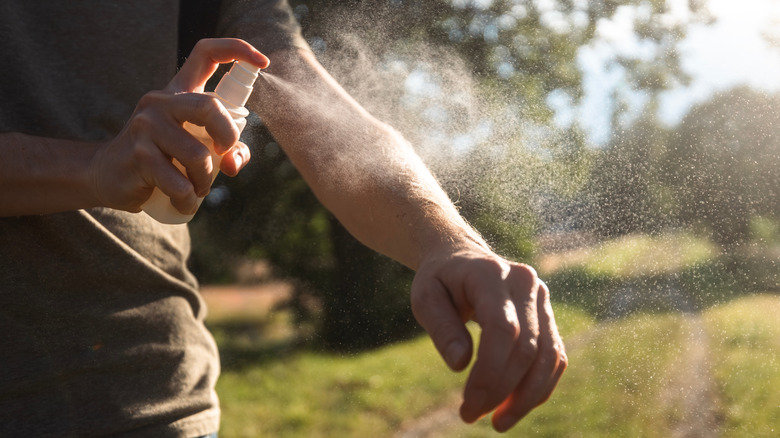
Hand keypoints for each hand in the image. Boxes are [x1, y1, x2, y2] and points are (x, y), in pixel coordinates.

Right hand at [88, 38, 268, 212]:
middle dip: (228, 137)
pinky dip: (188, 200)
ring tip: (197, 189)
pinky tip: (183, 203)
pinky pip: (178, 182)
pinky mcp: (138, 154)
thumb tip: (234, 162)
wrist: (108, 175)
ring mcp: (146, 125)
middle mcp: (161, 101)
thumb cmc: (161, 159)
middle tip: (224, 156)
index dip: (237, 49)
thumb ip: (227, 150)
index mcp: (179, 92)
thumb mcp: (195, 147)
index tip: (263, 61)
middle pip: (210, 106)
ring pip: (198, 155)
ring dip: (205, 181)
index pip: (206, 54)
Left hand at [411, 245, 566, 431]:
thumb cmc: (440, 280)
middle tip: (471, 415)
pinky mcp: (548, 315)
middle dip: (502, 390)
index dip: (490, 373)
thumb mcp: (425, 297)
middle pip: (526, 347)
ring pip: (549, 356)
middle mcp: (525, 282)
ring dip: (527, 397)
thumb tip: (460, 365)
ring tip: (499, 422)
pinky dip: (539, 386)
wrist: (461, 257)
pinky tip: (514, 406)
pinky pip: (554, 356)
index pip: (503, 329)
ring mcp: (542, 298)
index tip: (468, 405)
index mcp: (492, 273)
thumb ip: (442, 328)